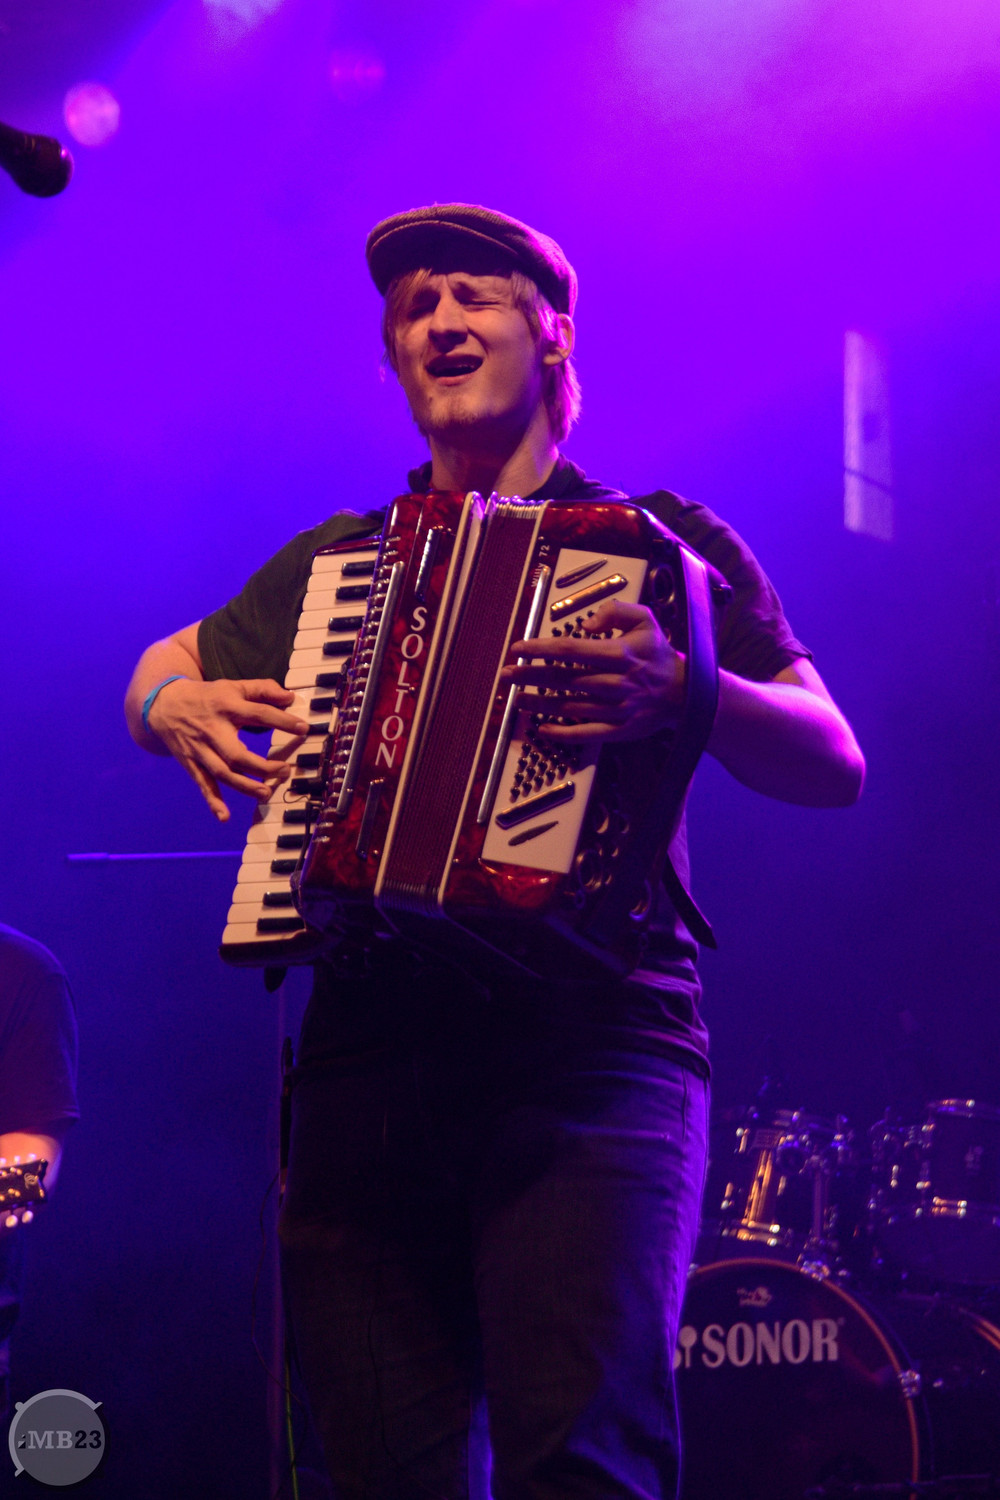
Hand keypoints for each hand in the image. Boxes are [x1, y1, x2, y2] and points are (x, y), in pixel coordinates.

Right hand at [147, 678, 309, 820]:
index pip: (258, 714)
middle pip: (236, 754)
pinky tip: (224, 817)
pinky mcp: (191, 763)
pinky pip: (202, 784)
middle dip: (261, 766)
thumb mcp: (232, 686)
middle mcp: (212, 730)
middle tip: (285, 770)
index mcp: (226, 707)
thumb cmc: (207, 696)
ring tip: (265, 793)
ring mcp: (200, 749)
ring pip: (222, 773)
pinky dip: (212, 801)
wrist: (163, 704)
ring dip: (244, 786)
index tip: (303, 728)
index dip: (282, 721)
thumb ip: (262, 689)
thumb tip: (289, 697)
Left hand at [503, 599, 684, 743]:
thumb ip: (616, 611)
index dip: (540, 650)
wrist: (686, 691)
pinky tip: (543, 729)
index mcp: (619, 654)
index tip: (517, 650)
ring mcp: (617, 708)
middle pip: (564, 680)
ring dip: (540, 704)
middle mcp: (615, 682)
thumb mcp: (645, 619)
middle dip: (530, 677)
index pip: (570, 650)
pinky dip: (563, 734)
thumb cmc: (658, 653)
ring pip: (570, 707)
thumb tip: (586, 623)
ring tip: (516, 699)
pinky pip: (587, 734)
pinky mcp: (620, 730)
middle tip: (505, 676)